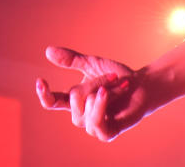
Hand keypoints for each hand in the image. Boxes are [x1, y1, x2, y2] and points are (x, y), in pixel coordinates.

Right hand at [35, 46, 150, 141]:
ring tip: (120, 87)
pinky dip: (101, 105)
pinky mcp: (106, 134)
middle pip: (75, 96)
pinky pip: (96, 121)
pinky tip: (105, 93)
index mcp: (74, 102)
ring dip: (105, 90)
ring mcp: (92, 126)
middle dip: (95, 82)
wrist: (143, 85)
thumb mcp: (93, 64)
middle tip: (113, 77)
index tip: (41, 80)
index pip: (52, 102)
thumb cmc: (118, 77)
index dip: (44, 94)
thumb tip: (48, 51)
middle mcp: (80, 116)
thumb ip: (72, 60)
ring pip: (86, 105)